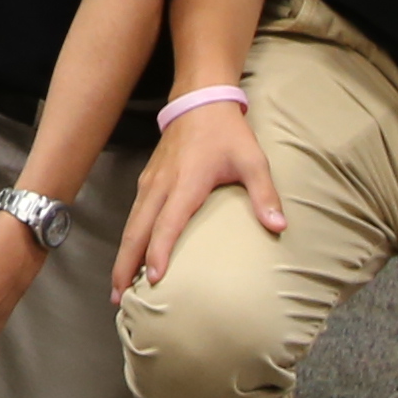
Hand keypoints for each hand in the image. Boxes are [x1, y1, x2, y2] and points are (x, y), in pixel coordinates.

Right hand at [118, 102, 282, 294]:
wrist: (200, 101)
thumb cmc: (228, 134)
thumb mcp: (252, 160)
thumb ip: (265, 195)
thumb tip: (279, 227)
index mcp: (186, 183)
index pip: (168, 223)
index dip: (160, 252)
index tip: (154, 279)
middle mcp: (162, 186)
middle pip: (137, 230)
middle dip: (126, 265)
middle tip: (119, 297)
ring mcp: (151, 182)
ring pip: (131, 224)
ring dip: (122, 255)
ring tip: (118, 285)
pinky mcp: (148, 180)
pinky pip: (134, 214)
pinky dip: (128, 239)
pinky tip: (128, 254)